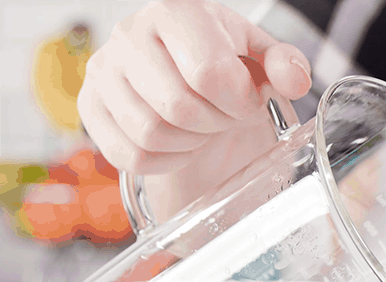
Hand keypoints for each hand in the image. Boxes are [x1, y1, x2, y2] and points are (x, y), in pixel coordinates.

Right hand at [78, 0, 310, 179]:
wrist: (186, 83)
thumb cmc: (228, 67)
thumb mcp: (263, 60)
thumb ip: (286, 65)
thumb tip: (293, 79)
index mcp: (176, 13)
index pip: (208, 72)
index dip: (239, 102)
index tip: (248, 103)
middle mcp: (130, 34)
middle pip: (178, 107)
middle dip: (216, 124)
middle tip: (226, 119)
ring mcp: (102, 70)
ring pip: (152, 134)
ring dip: (190, 143)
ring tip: (203, 127)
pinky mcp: (90, 105)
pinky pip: (130, 155)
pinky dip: (165, 161)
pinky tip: (180, 143)